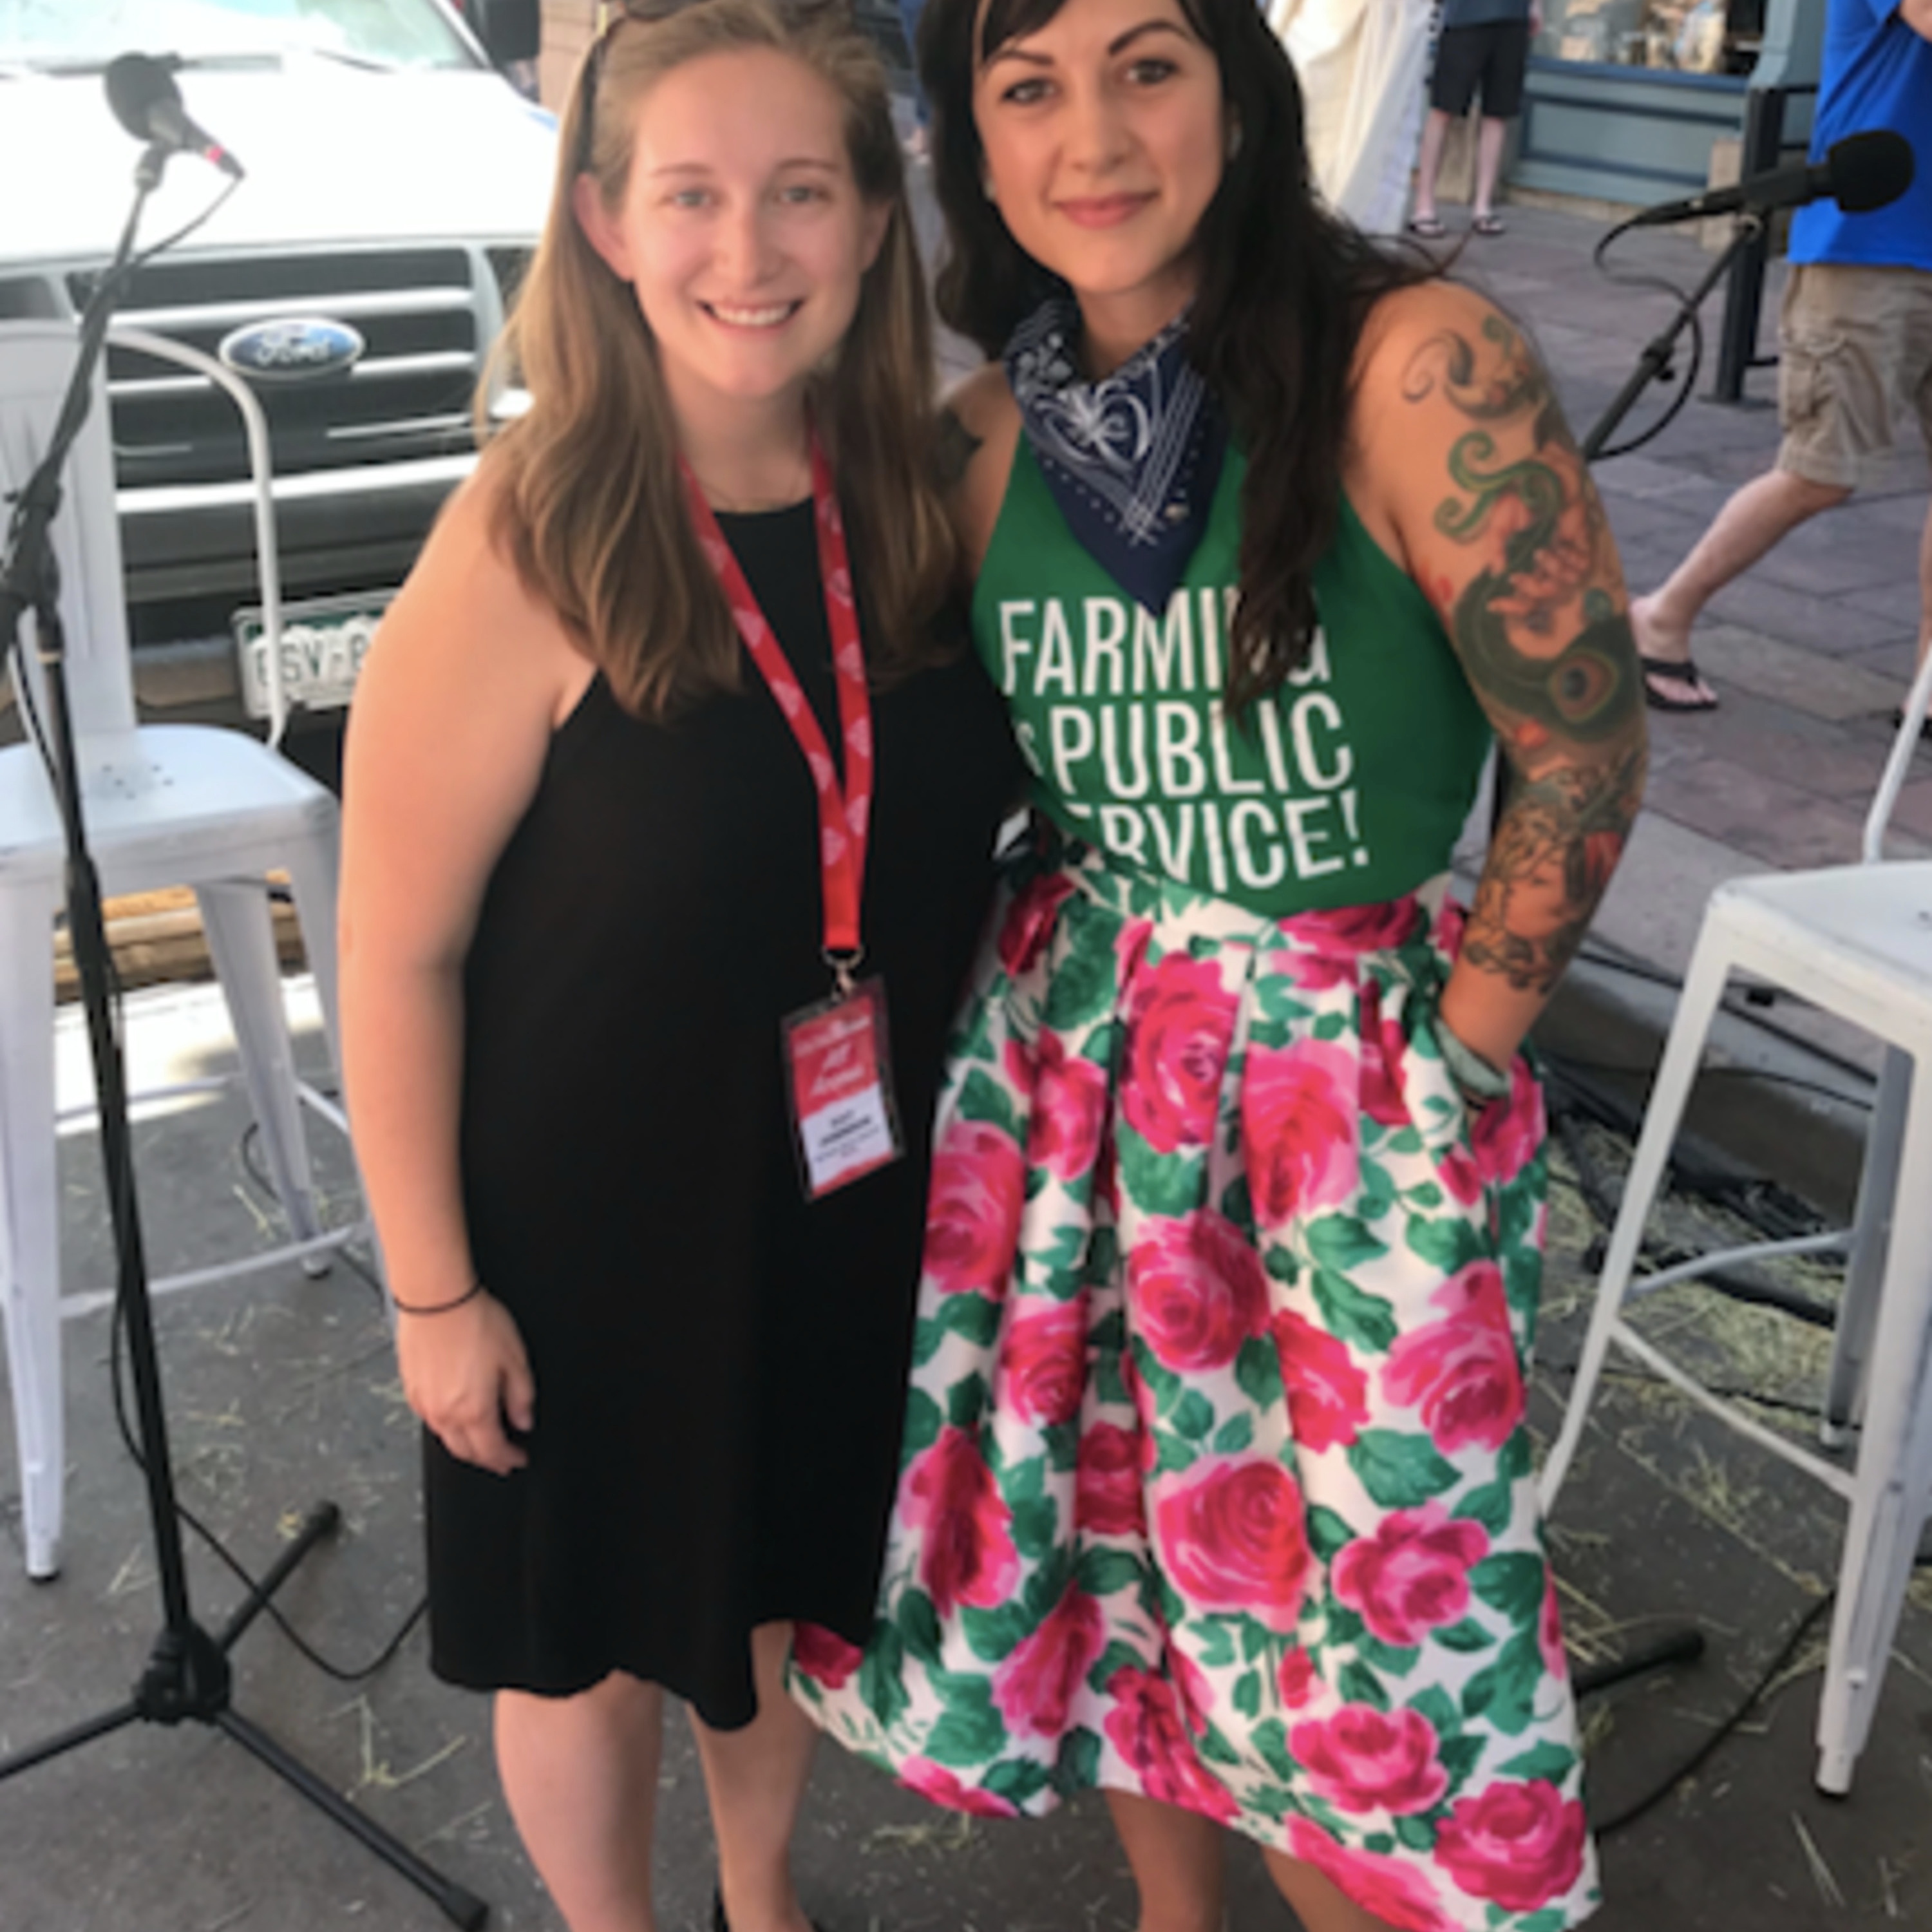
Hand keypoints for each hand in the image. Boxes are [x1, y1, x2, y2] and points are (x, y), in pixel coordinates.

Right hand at [395, 1290, 535, 1474]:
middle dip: (486, 1459)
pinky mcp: (411, 1388)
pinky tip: (456, 1416)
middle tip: (500, 1457)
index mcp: (474, 1410)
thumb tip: (524, 1419)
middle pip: (466, 1452)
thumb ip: (521, 1395)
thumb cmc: (474, 1321)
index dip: (508, 1460)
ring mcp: (424, 1402)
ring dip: (465, 1445)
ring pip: (445, 1438)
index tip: (518, 1459)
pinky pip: (430, 1419)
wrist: (436, 1299)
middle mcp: (444, 1413)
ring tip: (480, 1439)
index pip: (492, 1451)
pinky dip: (446, 1426)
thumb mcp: (514, 1358)